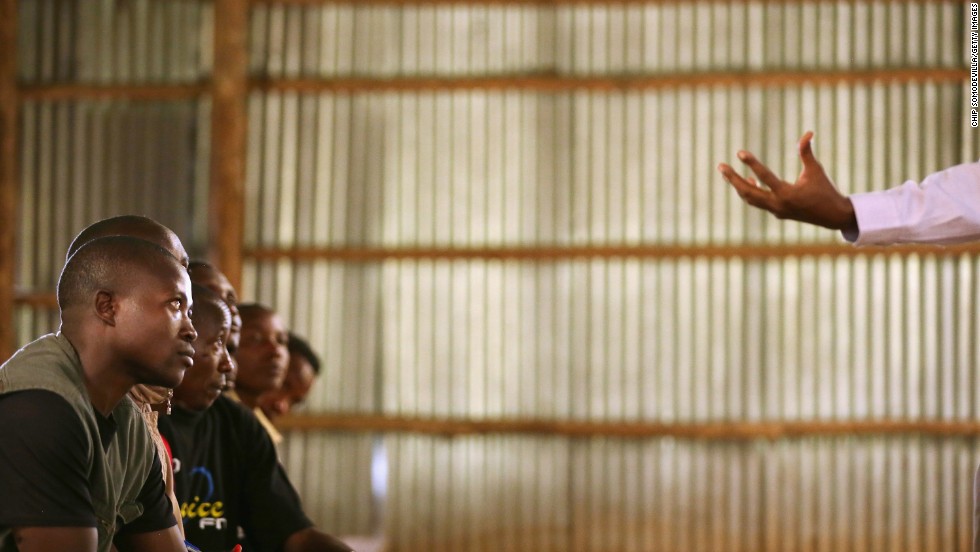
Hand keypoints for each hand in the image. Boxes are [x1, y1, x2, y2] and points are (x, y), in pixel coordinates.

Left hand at [717, 131, 857, 232]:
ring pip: (750, 199)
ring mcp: (776, 210)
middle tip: (720, 166)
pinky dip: (750, 192)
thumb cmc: (825, 190)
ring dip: (738, 186)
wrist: (832, 216)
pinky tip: (748, 181)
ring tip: (727, 173)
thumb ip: (807, 152)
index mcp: (788, 194)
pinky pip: (758, 202)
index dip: (752, 164)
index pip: (765, 177)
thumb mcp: (816, 170)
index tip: (739, 152)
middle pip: (748, 193)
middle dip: (733, 179)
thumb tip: (807, 132)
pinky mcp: (777, 213)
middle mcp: (778, 204)